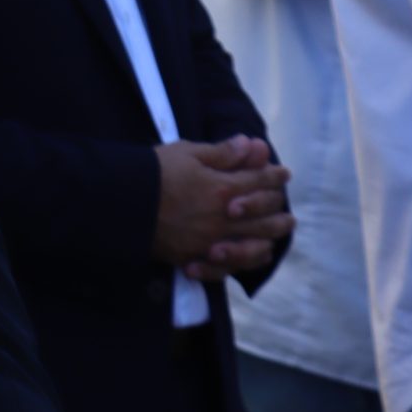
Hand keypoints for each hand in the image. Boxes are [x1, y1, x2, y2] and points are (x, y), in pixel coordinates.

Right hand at [154, 135, 291, 270]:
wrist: (122, 204)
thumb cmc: (154, 172)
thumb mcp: (187, 153)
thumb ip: (221, 152)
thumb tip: (250, 144)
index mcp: (223, 189)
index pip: (259, 182)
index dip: (274, 176)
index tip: (283, 173)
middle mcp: (224, 218)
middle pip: (264, 216)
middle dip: (278, 211)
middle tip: (288, 212)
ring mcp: (212, 241)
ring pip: (254, 244)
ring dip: (270, 237)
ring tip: (278, 233)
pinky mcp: (196, 257)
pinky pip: (230, 266)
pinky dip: (244, 261)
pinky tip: (250, 255)